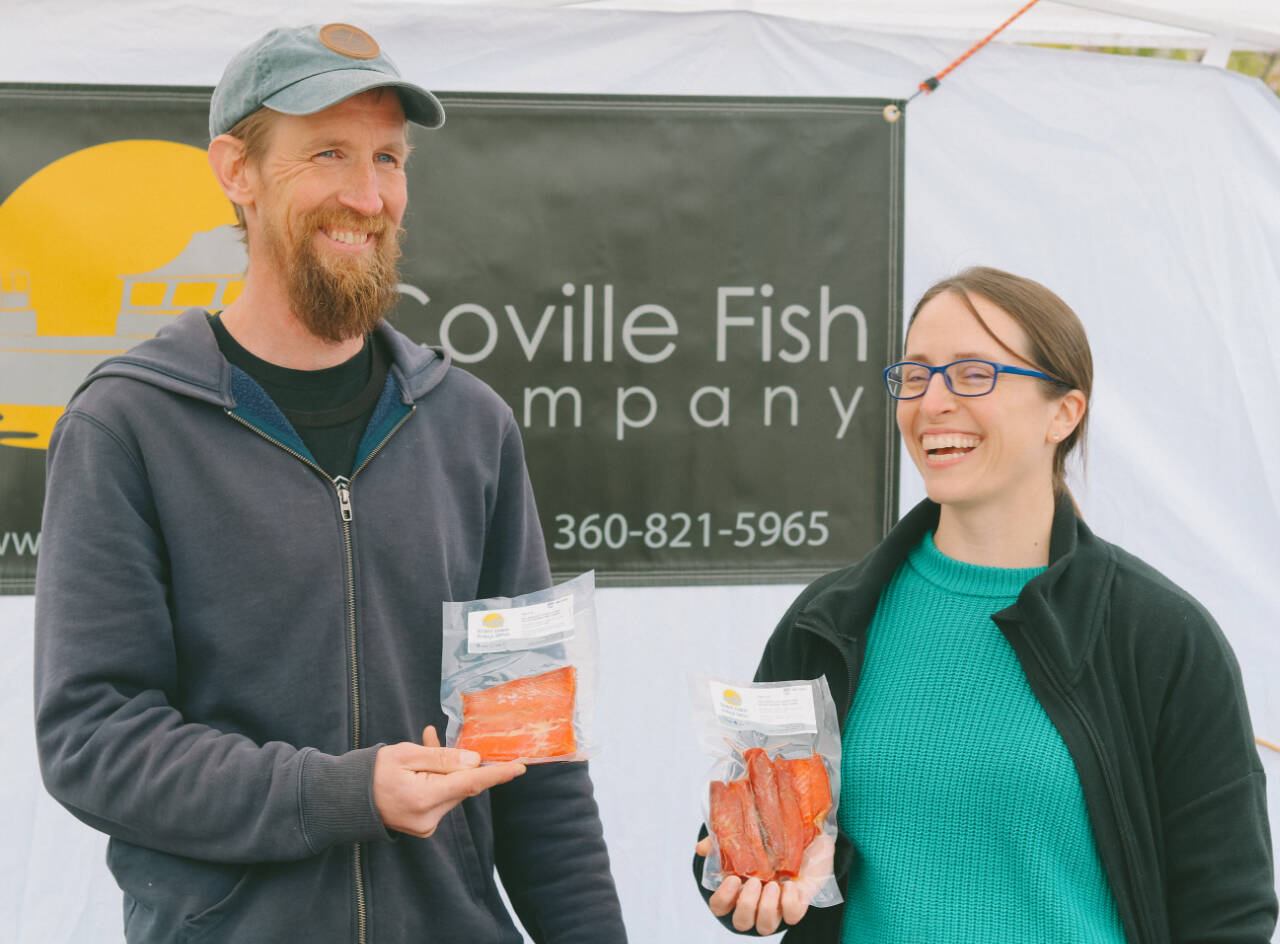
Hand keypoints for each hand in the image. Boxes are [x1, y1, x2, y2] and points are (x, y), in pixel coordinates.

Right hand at [373, 726, 524, 836]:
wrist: (344, 799)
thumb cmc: (372, 771)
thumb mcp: (406, 754)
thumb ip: (442, 758)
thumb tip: (474, 761)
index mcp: (424, 798)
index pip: (470, 783)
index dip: (497, 774)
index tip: (520, 768)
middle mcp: (428, 818)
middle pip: (460, 786)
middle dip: (459, 761)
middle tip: (434, 738)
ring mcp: (426, 826)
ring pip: (451, 790)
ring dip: (446, 769)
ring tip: (423, 744)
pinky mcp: (423, 827)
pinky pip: (441, 798)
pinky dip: (438, 780)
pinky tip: (422, 765)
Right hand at [696, 832, 834, 932]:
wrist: (806, 832)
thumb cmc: (770, 834)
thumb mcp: (744, 832)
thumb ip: (721, 840)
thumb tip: (701, 848)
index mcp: (738, 887)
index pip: (719, 906)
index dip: (722, 899)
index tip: (732, 879)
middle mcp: (756, 900)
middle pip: (742, 922)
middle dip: (747, 905)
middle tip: (755, 882)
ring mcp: (777, 905)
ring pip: (765, 926)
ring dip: (767, 908)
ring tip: (774, 885)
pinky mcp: (798, 903)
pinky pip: (792, 917)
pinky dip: (790, 904)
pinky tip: (791, 886)